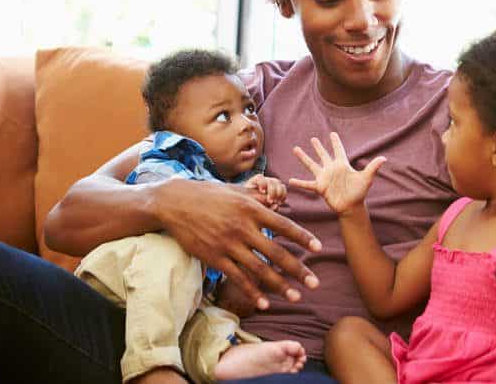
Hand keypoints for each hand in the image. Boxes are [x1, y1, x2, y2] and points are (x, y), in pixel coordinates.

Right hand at [153, 177, 320, 309]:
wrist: (176, 203)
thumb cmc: (210, 194)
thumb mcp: (237, 191)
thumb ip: (258, 199)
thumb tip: (278, 200)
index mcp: (252, 209)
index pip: (284, 225)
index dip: (303, 238)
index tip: (319, 248)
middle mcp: (243, 228)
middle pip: (276, 253)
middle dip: (299, 270)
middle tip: (315, 283)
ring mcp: (228, 244)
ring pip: (259, 269)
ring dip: (280, 285)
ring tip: (296, 296)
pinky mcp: (214, 257)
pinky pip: (237, 278)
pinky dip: (252, 292)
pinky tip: (265, 303)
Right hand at [289, 132, 385, 216]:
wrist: (351, 207)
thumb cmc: (359, 192)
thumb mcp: (366, 178)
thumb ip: (373, 167)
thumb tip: (384, 158)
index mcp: (342, 165)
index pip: (338, 150)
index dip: (335, 142)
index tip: (333, 133)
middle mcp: (331, 169)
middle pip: (323, 155)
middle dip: (318, 147)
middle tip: (313, 138)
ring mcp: (324, 177)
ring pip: (312, 165)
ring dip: (304, 158)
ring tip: (295, 149)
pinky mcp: (320, 187)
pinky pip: (307, 184)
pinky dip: (299, 183)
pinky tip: (290, 181)